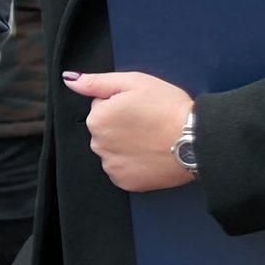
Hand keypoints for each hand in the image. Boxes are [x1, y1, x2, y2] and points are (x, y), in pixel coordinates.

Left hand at [64, 71, 196, 191]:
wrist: (195, 140)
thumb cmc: (167, 108)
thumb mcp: (133, 82)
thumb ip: (96, 82)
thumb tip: (70, 80)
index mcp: (97, 119)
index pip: (101, 106)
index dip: (122, 103)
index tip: (140, 106)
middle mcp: (98, 146)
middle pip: (105, 130)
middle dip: (121, 124)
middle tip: (147, 122)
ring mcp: (111, 167)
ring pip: (114, 150)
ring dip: (126, 144)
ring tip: (151, 138)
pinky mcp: (126, 183)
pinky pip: (123, 169)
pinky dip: (134, 163)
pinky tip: (150, 154)